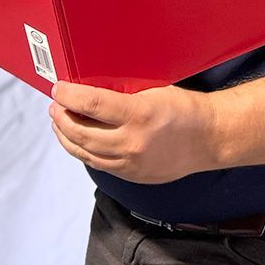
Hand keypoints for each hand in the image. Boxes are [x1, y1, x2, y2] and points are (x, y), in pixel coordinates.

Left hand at [49, 81, 216, 183]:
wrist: (209, 139)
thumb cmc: (184, 108)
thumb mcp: (154, 90)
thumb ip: (122, 92)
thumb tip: (90, 88)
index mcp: (139, 114)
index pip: (90, 104)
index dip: (68, 96)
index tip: (58, 88)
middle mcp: (131, 142)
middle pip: (81, 132)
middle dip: (61, 118)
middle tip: (55, 106)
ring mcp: (130, 164)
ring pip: (84, 152)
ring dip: (66, 136)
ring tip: (60, 123)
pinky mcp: (131, 176)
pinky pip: (98, 164)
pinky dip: (83, 150)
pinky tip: (79, 140)